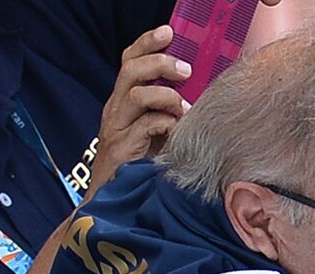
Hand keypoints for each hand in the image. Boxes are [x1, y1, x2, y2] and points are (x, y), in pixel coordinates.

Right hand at [89, 25, 190, 194]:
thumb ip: (170, 114)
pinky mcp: (121, 148)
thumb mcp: (157, 133)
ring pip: (136, 95)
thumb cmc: (141, 166)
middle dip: (159, 64)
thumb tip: (200, 98)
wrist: (114, 200)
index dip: (146, 44)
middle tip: (185, 70)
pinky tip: (178, 132)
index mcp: (123, 101)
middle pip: (131, 71)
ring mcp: (116, 128)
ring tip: (185, 108)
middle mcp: (116, 109)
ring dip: (166, 96)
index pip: (129, 62)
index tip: (169, 32)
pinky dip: (165, 124)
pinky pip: (144, 126)